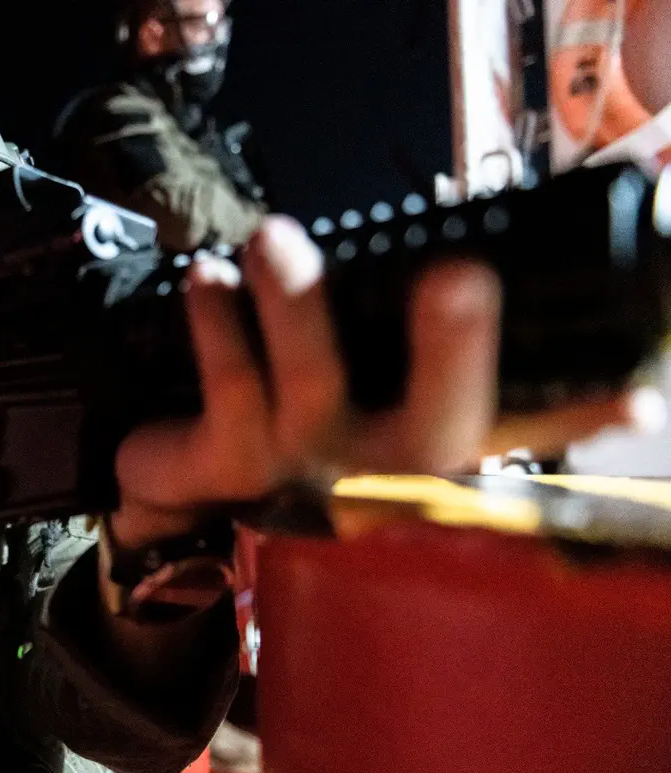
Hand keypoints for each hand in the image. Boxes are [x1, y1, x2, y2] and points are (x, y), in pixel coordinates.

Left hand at [110, 215, 665, 547]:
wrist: (192, 489)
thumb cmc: (306, 424)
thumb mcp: (383, 401)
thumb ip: (457, 372)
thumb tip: (579, 351)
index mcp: (429, 450)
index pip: (518, 431)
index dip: (581, 418)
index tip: (639, 398)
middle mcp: (381, 471)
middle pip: (437, 425)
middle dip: (455, 354)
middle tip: (460, 277)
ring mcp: (305, 469)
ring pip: (315, 388)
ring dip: (297, 306)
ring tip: (274, 237)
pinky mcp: (230, 461)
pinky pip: (229, 386)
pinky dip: (217, 325)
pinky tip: (207, 275)